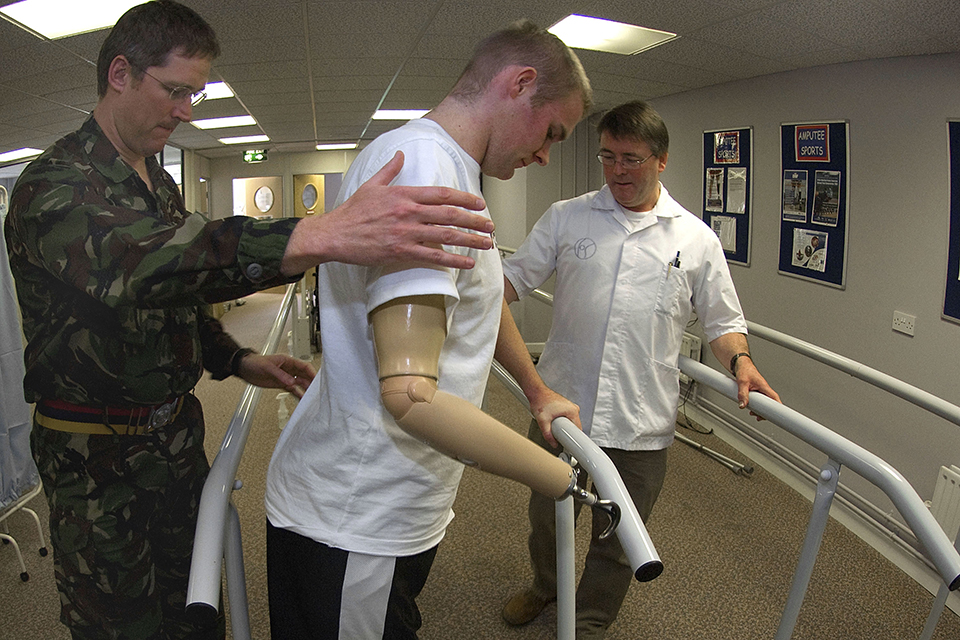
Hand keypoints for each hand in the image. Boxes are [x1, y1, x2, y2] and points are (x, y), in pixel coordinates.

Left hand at [236, 353, 315, 398]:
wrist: (245, 369)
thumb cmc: (255, 363)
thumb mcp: (267, 367)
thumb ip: (280, 375)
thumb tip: (292, 382)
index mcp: (288, 361)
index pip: (304, 366)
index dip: (312, 373)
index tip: (317, 380)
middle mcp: (290, 369)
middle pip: (305, 376)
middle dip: (312, 383)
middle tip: (317, 392)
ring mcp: (286, 377)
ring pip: (301, 384)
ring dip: (306, 390)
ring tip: (312, 398)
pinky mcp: (282, 384)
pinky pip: (293, 390)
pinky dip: (298, 395)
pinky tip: (302, 400)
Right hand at [282, 151, 492, 273]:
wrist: (334, 235)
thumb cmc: (352, 212)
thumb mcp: (371, 184)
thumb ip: (390, 169)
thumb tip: (401, 155)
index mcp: (403, 194)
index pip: (442, 194)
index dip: (464, 198)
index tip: (479, 203)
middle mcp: (408, 212)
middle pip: (449, 215)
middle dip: (474, 220)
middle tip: (490, 226)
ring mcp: (406, 233)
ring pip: (446, 236)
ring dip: (470, 240)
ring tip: (486, 243)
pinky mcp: (401, 252)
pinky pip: (432, 257)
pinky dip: (453, 260)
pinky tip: (467, 262)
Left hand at [529, 387, 580, 448]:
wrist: (536, 392)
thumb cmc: (540, 401)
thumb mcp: (543, 421)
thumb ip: (548, 434)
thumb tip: (553, 443)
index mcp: (572, 411)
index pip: (578, 429)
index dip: (574, 438)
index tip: (570, 444)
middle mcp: (573, 408)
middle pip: (574, 427)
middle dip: (567, 433)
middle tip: (557, 434)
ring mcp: (570, 407)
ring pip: (570, 423)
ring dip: (564, 427)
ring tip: (554, 426)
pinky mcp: (566, 407)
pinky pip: (567, 419)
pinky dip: (562, 422)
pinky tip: (554, 422)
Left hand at [734, 358, 780, 419]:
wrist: (741, 365)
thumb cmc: (744, 370)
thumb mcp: (742, 383)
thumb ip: (742, 394)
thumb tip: (742, 405)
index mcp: (764, 386)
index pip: (774, 398)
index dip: (777, 407)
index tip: (777, 415)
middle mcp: (764, 389)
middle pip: (770, 403)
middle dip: (765, 411)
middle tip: (759, 417)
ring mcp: (761, 391)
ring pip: (764, 403)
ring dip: (760, 409)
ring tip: (753, 414)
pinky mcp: (757, 392)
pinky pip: (759, 401)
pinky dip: (756, 406)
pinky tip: (751, 409)